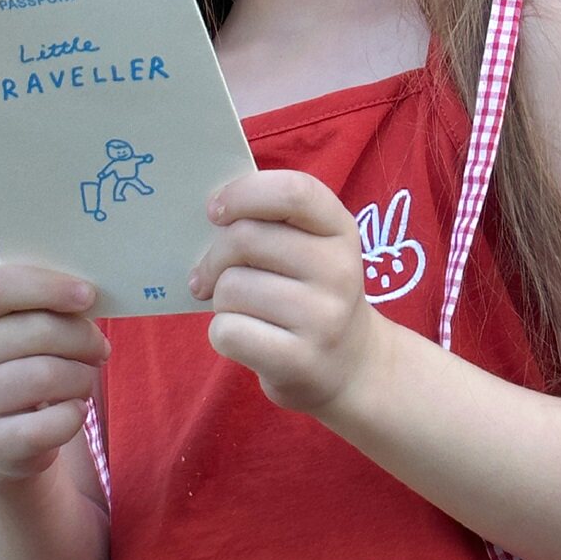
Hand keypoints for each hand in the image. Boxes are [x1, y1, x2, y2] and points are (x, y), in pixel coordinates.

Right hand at [0, 263, 110, 481]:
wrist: (1, 438)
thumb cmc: (22, 367)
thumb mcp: (23, 328)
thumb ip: (44, 304)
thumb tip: (87, 295)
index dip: (47, 287)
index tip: (88, 295)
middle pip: (37, 331)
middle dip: (83, 338)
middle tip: (99, 348)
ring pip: (48, 375)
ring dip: (82, 377)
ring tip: (83, 382)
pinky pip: (53, 422)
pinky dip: (76, 414)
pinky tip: (74, 411)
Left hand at [187, 169, 386, 420]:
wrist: (352, 366)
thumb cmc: (311, 298)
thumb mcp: (311, 250)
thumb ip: (269, 225)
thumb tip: (208, 217)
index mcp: (340, 231)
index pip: (292, 193)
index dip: (242, 194)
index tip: (215, 212)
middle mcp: (338, 271)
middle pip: (246, 238)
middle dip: (213, 258)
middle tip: (208, 276)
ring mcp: (322, 318)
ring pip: (231, 287)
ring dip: (220, 300)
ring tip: (241, 311)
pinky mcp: (298, 359)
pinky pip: (228, 331)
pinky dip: (222, 334)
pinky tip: (244, 338)